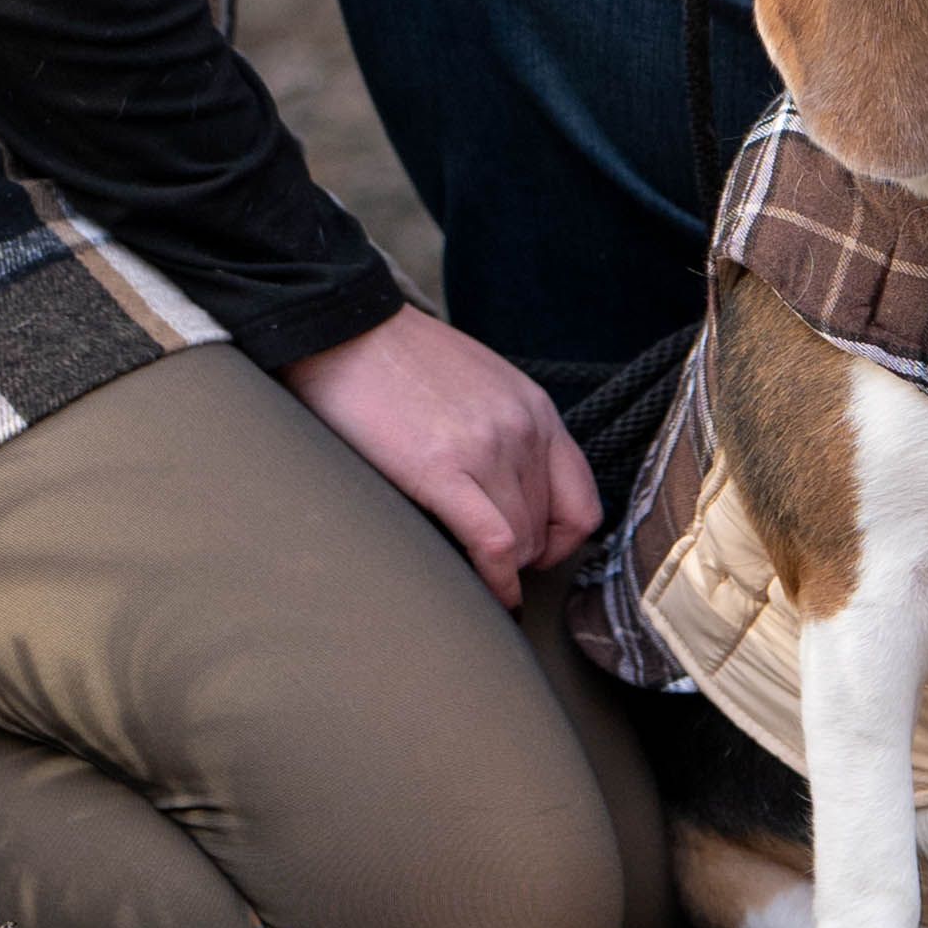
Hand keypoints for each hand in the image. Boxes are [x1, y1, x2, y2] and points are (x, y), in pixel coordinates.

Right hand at [287, 308, 600, 600]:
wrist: (345, 331)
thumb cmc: (400, 362)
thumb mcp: (481, 386)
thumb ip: (509, 432)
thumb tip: (513, 494)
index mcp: (536, 409)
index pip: (583, 502)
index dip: (561, 543)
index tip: (532, 554)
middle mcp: (524, 428)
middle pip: (547, 530)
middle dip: (519, 558)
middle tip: (482, 562)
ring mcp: (487, 447)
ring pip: (522, 544)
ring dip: (499, 569)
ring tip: (466, 567)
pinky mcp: (442, 468)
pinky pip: (492, 544)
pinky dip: (495, 582)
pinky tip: (486, 596)